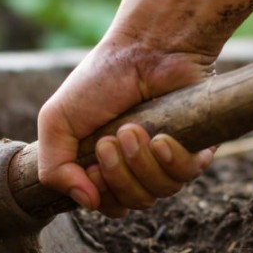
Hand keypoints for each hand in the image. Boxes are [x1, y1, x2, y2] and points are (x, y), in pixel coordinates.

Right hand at [37, 0, 252, 216]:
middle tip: (111, 140)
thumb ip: (54, 168)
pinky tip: (161, 138)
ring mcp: (169, 160)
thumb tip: (87, 203)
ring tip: (133, 129)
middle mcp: (140, 167)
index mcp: (108, 165)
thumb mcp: (58, 121)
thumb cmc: (102, 80)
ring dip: (141, 164)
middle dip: (118, 175)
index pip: (108, 205)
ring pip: (160, 192)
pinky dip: (171, 160)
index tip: (93, 163)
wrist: (146, 47)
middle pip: (133, 202)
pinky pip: (187, 176)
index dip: (101, 194)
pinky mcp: (197, 148)